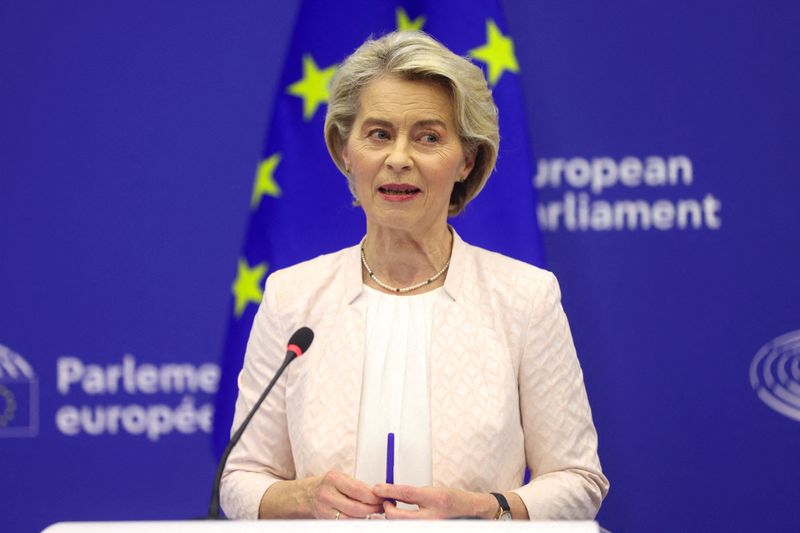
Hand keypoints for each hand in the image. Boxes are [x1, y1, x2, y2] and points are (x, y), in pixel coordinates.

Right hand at [306, 470, 384, 518]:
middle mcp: (327, 494)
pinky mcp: (325, 520)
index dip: (374, 497)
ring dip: (367, 517)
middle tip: (383, 508)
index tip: (383, 498)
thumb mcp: (341, 478)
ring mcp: (325, 509)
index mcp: (334, 479)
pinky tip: (364, 519)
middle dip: (373, 509)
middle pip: (356, 507)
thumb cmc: (327, 485)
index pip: (358, 490)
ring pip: (351, 518)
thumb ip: (358, 485)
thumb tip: (378, 494)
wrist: (306, 495)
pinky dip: (357, 521)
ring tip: (376, 514)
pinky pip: (345, 524)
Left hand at [372, 483, 496, 518]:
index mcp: (435, 499)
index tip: (377, 488)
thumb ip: (412, 493)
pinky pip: (408, 527)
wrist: (468, 510)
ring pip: (401, 524)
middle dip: (387, 509)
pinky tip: (401, 516)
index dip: (389, 490)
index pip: (406, 494)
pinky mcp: (428, 530)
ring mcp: (430, 527)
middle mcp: (433, 516)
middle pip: (399, 516)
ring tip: (394, 508)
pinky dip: (401, 522)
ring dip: (393, 516)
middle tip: (387, 501)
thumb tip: (391, 492)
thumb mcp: (433, 490)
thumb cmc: (452, 498)